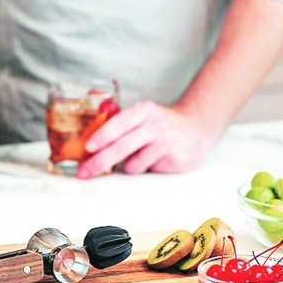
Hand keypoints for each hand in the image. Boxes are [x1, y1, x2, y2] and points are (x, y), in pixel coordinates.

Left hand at [76, 101, 221, 177]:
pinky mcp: (174, 159)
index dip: (102, 136)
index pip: (119, 123)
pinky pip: (147, 171)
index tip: (88, 148)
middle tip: (84, 172)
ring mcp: (165, 143)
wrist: (198, 127)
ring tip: (140, 157)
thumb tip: (89, 147)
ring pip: (132, 164)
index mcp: (143, 111)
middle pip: (121, 147)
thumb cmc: (161, 125)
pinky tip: (155, 159)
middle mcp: (155, 125)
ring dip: (129, 166)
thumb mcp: (143, 116)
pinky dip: (145, 168)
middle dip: (99, 162)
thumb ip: (121, 126)